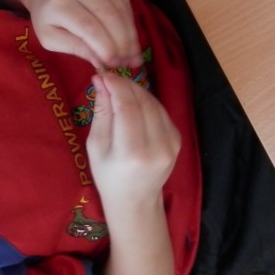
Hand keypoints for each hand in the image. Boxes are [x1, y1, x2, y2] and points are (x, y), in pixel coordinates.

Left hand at [24, 0, 141, 68]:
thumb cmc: (46, 18)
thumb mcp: (51, 39)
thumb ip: (75, 48)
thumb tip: (102, 62)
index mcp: (59, 3)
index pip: (89, 27)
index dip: (106, 47)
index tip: (116, 64)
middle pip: (109, 17)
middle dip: (123, 43)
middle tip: (130, 62)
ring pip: (121, 9)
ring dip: (130, 34)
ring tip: (133, 55)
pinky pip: (125, 1)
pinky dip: (130, 22)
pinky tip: (130, 37)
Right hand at [86, 73, 179, 207]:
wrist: (135, 199)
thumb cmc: (108, 176)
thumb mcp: (96, 146)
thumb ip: (101, 113)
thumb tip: (101, 82)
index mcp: (132, 153)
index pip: (127, 108)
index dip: (116, 86)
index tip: (103, 75)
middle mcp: (157, 147)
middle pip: (143, 102)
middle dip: (125, 85)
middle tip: (109, 79)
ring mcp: (171, 144)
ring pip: (154, 103)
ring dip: (136, 91)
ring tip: (119, 89)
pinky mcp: (178, 140)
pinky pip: (161, 111)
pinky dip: (146, 102)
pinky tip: (133, 102)